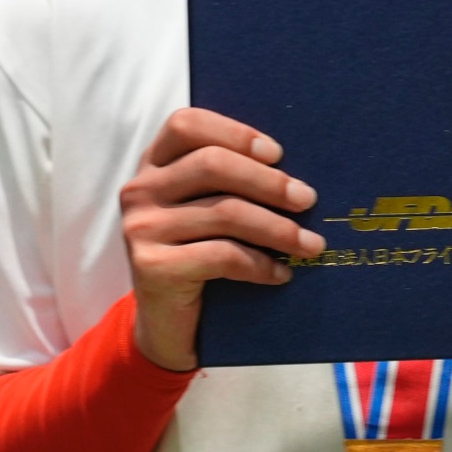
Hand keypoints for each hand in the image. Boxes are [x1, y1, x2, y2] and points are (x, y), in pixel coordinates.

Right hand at [119, 109, 324, 372]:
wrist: (169, 327)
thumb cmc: (202, 257)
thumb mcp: (211, 212)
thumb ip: (232, 183)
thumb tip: (299, 172)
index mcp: (154, 165)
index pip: (186, 125)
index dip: (235, 132)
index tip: (278, 153)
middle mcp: (140, 190)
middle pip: (213, 165)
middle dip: (269, 182)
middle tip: (308, 199)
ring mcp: (142, 228)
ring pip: (225, 212)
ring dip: (278, 229)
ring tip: (311, 245)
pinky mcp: (152, 267)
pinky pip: (222, 255)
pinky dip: (261, 264)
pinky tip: (282, 273)